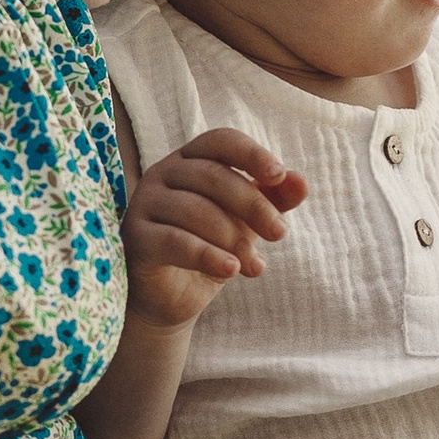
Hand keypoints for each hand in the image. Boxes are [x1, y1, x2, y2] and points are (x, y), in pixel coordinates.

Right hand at [121, 126, 307, 329]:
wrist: (171, 297)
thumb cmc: (209, 247)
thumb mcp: (246, 223)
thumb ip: (273, 200)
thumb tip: (302, 183)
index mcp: (190, 160)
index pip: (220, 141)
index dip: (251, 153)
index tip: (279, 175)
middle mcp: (163, 173)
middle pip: (213, 175)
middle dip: (253, 204)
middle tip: (279, 233)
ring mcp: (145, 203)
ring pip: (195, 209)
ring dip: (233, 238)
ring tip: (254, 265)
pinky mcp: (136, 237)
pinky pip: (174, 241)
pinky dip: (208, 255)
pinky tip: (231, 269)